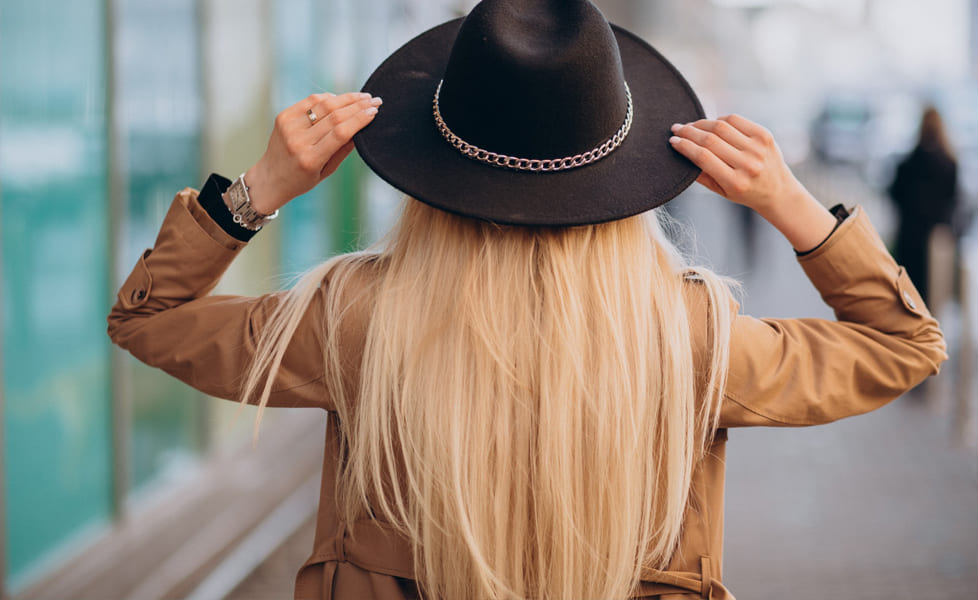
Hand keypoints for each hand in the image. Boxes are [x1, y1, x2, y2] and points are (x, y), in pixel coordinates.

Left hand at [244, 92, 381, 214]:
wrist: (270, 178)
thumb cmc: (301, 180)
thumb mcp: (327, 171)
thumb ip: (343, 149)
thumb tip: (362, 127)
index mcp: (310, 159)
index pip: (340, 132)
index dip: (360, 119)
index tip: (375, 112)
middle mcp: (298, 141)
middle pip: (334, 115)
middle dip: (358, 105)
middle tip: (375, 101)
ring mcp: (288, 126)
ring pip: (323, 104)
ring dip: (346, 98)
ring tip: (362, 97)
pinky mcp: (283, 116)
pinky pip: (310, 101)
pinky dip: (327, 98)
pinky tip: (340, 99)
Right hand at [669, 114, 836, 251]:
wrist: (778, 191)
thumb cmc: (744, 192)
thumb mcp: (720, 191)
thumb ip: (701, 174)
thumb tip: (682, 152)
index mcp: (735, 182)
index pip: (703, 157)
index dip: (684, 146)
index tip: (673, 141)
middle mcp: (748, 164)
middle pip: (710, 139)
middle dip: (689, 131)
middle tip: (676, 129)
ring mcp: (758, 148)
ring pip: (721, 126)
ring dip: (701, 123)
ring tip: (691, 125)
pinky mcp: (764, 135)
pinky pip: (736, 120)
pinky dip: (720, 119)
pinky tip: (712, 124)